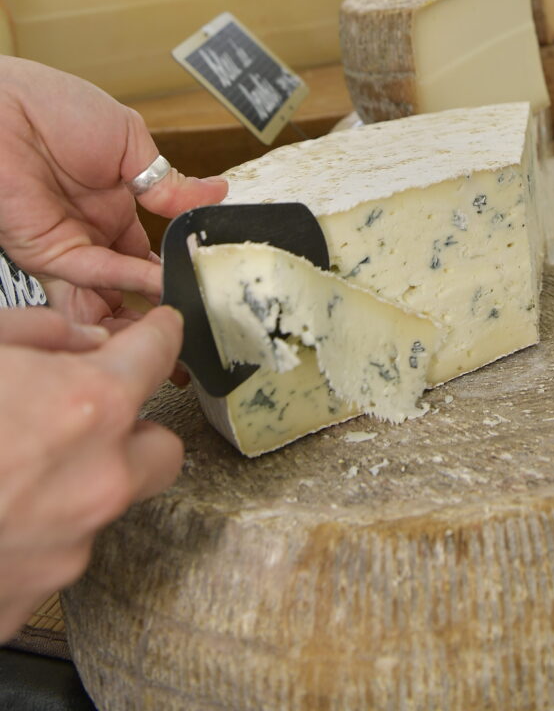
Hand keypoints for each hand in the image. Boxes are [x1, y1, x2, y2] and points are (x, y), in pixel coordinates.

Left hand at [0, 57, 226, 319]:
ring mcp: (70, 243)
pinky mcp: (47, 252)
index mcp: (112, 201)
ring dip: (140, 306)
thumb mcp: (129, 138)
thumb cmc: (53, 107)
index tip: (205, 273)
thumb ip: (167, 179)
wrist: (2, 108)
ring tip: (178, 314)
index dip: (174, 263)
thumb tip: (212, 195)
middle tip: (195, 311)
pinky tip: (156, 279)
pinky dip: (125, 280)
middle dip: (156, 300)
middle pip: (128, 281)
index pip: (147, 248)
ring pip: (108, 291)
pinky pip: (92, 272)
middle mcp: (91, 228)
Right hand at [0, 305, 183, 640]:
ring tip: (15, 471)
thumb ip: (41, 332)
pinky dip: (32, 536)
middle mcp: (97, 479)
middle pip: (162, 450)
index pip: (158, 353)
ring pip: (107, 506)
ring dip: (79, 485)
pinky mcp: (32, 596)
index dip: (159, 335)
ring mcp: (69, 546)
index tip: (158, 333)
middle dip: (133, 430)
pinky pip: (55, 555)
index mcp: (91, 405)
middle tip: (89, 418)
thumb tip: (83, 340)